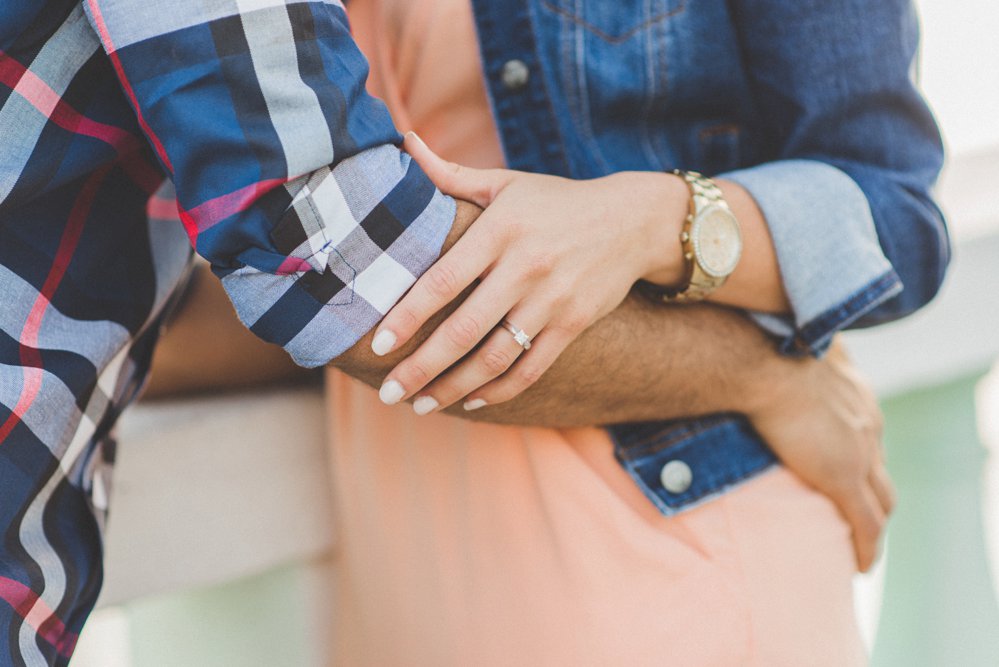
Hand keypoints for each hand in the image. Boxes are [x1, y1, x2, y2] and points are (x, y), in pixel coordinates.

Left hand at [372, 133, 685, 413]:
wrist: (632, 221)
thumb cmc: (556, 201)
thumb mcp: (506, 182)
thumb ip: (451, 174)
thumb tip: (403, 142)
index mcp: (500, 230)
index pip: (442, 281)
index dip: (407, 316)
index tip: (378, 344)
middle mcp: (526, 268)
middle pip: (464, 330)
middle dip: (422, 367)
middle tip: (391, 392)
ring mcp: (553, 300)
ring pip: (495, 358)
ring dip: (454, 387)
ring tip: (421, 405)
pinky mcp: (574, 324)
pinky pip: (532, 368)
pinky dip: (500, 389)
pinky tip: (471, 400)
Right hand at [748, 341, 894, 571]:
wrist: (763, 361)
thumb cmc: (757, 348)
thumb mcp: (779, 352)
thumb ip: (776, 360)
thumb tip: (746, 359)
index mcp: (854, 391)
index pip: (866, 432)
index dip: (860, 455)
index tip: (847, 469)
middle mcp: (867, 421)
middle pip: (880, 468)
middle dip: (873, 493)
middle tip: (857, 513)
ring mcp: (860, 451)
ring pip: (882, 500)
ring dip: (874, 523)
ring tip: (859, 543)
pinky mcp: (844, 477)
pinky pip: (866, 524)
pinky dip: (867, 547)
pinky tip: (861, 565)